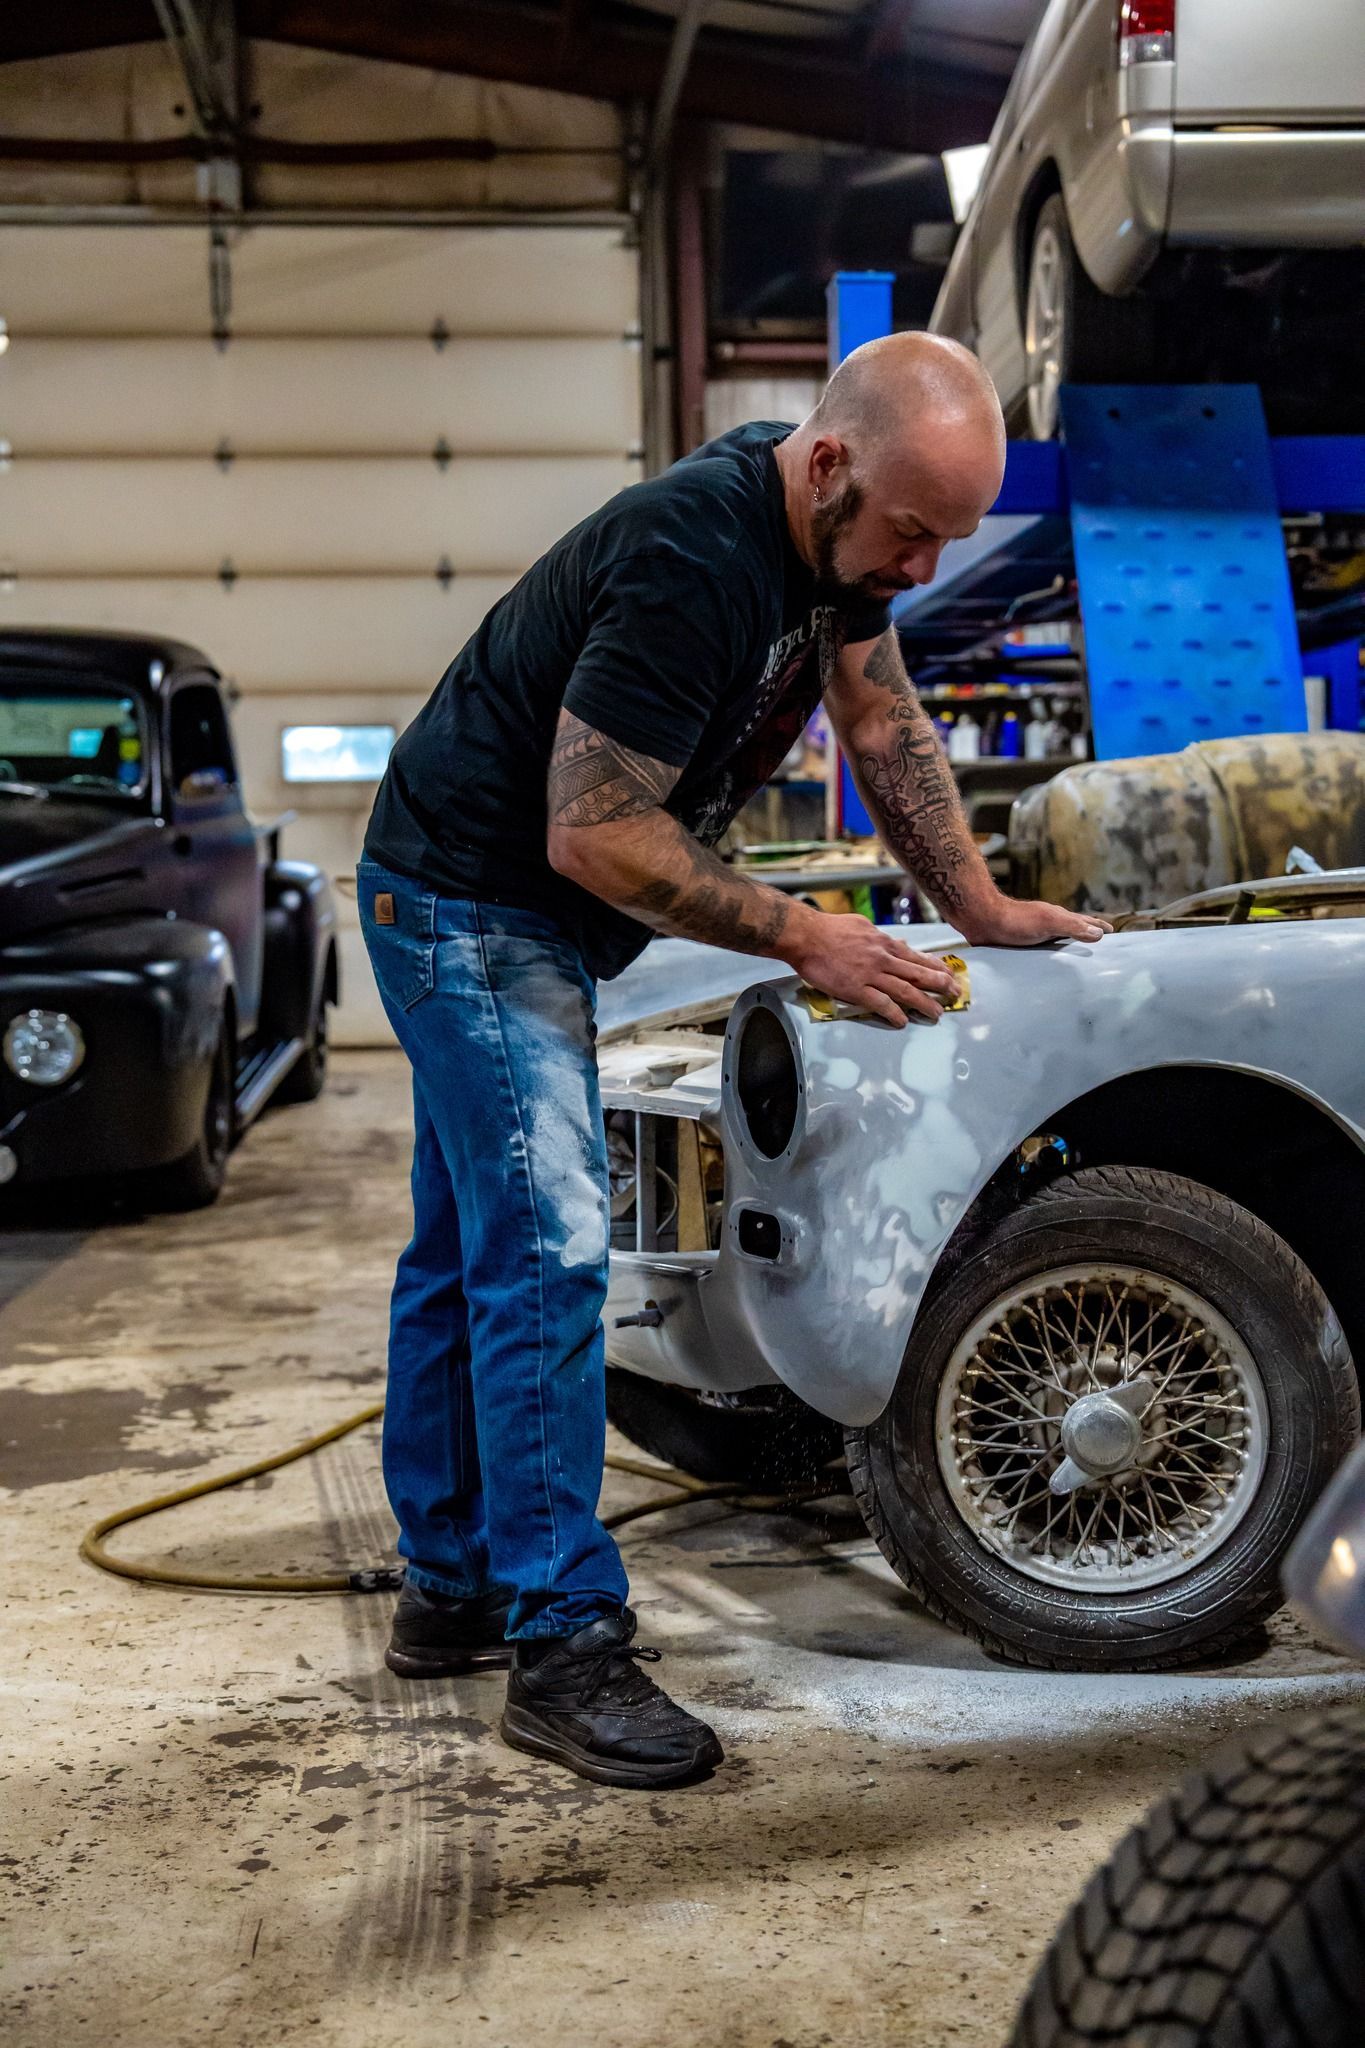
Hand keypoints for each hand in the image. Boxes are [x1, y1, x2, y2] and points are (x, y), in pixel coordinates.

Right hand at [782, 911, 961, 1027]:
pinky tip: (903, 1021)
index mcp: (883, 943)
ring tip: (937, 1013)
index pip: (916, 956)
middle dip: (940, 985)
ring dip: (924, 1003)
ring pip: (905, 991)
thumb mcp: (861, 925)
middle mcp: (883, 959)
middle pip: (918, 974)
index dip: (935, 967)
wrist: (807, 936)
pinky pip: (881, 1004)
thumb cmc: (829, 929)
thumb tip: (895, 941)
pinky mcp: (856, 989)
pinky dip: (894, 1013)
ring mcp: (871, 975)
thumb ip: (880, 937)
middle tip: (955, 994)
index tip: (949, 974)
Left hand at [959, 895, 1112, 946]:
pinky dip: (1049, 957)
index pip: (1085, 922)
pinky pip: (1041, 952)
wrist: (982, 920)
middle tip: (1100, 945)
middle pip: (1073, 931)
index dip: (1099, 927)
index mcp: (1059, 918)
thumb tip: (1099, 934)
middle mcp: (1048, 925)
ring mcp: (1034, 934)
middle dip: (1087, 936)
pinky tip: (1046, 967)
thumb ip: (1072, 927)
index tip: (1113, 932)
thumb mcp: (1048, 922)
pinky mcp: (1020, 945)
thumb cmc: (1015, 921)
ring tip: (1077, 960)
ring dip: (1068, 947)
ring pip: (1057, 941)